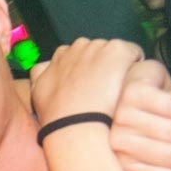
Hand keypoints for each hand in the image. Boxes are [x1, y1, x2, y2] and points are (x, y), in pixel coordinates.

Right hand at [29, 38, 143, 126]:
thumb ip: (39, 75)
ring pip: (114, 52)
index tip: (88, 86)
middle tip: (103, 90)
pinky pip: (134, 53)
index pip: (78, 54)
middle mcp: (79, 45)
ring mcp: (99, 47)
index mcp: (61, 54)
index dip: (85, 70)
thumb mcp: (36, 93)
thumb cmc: (56, 116)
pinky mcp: (118, 52)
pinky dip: (134, 65)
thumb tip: (42, 69)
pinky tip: (130, 84)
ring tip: (116, 90)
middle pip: (97, 51)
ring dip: (116, 66)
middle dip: (100, 66)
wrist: (75, 125)